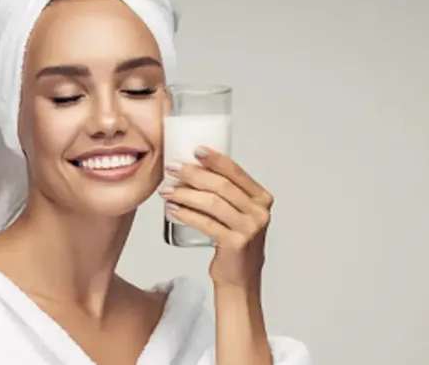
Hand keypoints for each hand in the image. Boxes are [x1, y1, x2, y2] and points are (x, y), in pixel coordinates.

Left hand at [158, 146, 272, 290]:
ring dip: (185, 194)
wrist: (239, 278)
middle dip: (193, 174)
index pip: (236, 172)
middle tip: (172, 168)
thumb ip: (226, 193)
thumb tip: (192, 168)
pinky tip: (172, 209)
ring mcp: (249, 228)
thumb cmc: (234, 241)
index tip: (196, 150)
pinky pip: (206, 223)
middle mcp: (259, 212)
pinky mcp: (235, 244)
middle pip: (222, 186)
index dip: (215, 159)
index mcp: (261, 198)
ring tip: (167, 190)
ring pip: (212, 203)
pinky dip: (186, 214)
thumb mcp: (238, 213)